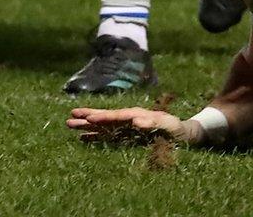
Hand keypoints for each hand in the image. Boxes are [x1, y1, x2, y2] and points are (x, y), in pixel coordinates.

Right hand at [66, 107, 201, 144]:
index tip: (89, 118)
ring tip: (69, 123)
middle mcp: (130, 118)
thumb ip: (153, 122)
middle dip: (89, 116)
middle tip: (70, 115)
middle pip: (106, 117)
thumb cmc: (177, 129)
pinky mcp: (125, 136)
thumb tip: (136, 120)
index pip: (118, 115)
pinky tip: (82, 138)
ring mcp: (126, 127)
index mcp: (138, 114)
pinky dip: (94, 136)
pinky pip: (107, 136)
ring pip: (103, 125)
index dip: (104, 117)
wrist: (184, 134)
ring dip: (87, 125)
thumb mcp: (168, 125)